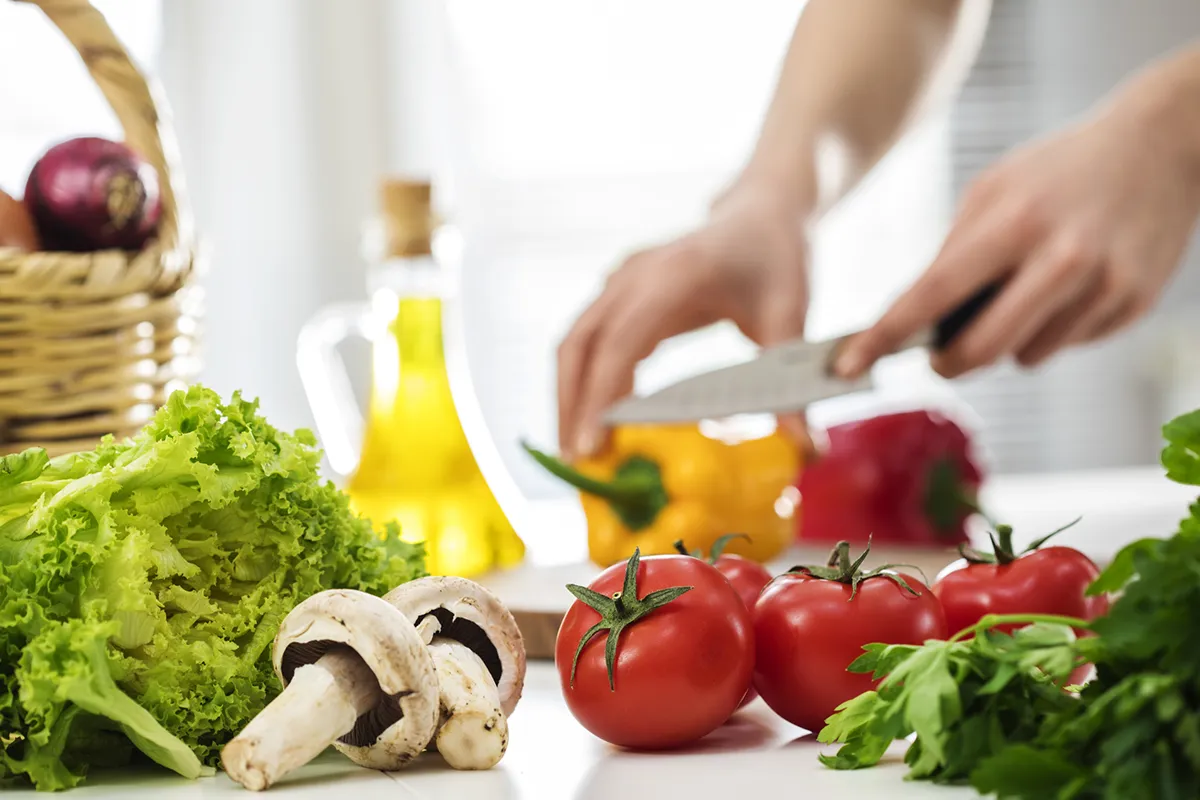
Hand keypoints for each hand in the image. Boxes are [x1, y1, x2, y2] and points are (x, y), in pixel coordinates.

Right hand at [557, 185, 812, 459]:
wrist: (761, 212)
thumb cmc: (777, 260)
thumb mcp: (792, 319)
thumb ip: (792, 386)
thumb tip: (808, 452)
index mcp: (673, 276)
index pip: (619, 343)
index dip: (599, 396)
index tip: (590, 447)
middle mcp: (634, 275)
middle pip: (579, 345)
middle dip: (570, 406)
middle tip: (576, 464)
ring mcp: (620, 281)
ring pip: (574, 343)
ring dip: (568, 396)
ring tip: (579, 451)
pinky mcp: (618, 293)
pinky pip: (587, 339)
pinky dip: (582, 380)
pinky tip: (596, 420)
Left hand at [835, 74, 1199, 379]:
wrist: (1162, 145)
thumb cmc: (1059, 171)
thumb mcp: (993, 190)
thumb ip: (952, 253)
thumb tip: (909, 320)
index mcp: (1014, 222)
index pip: (932, 295)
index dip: (883, 337)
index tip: (846, 367)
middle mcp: (1062, 259)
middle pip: (979, 350)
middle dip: (946, 363)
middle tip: (935, 356)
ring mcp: (1103, 287)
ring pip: (1023, 356)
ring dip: (1007, 341)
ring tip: (1025, 290)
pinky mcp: (1132, 305)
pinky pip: (1064, 346)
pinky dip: (1051, 330)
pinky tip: (1068, 287)